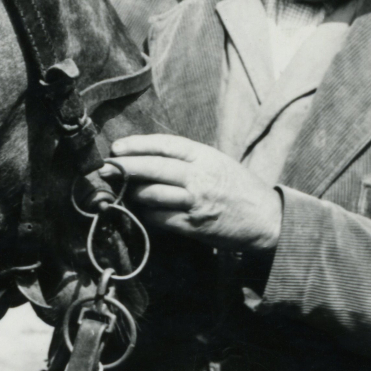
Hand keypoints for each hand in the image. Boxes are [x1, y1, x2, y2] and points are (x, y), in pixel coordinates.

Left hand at [109, 134, 282, 252]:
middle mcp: (199, 176)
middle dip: (123, 167)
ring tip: (122, 191)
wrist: (267, 219)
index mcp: (204, 156)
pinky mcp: (193, 225)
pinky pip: (158, 218)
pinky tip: (140, 211)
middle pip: (152, 168)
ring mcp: (195, 202)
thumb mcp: (216, 162)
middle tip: (103, 168)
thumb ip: (186, 158)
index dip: (137, 145)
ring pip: (151, 194)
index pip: (164, 145)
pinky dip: (145, 214)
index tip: (117, 148)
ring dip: (132, 193)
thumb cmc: (238, 188)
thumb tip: (145, 156)